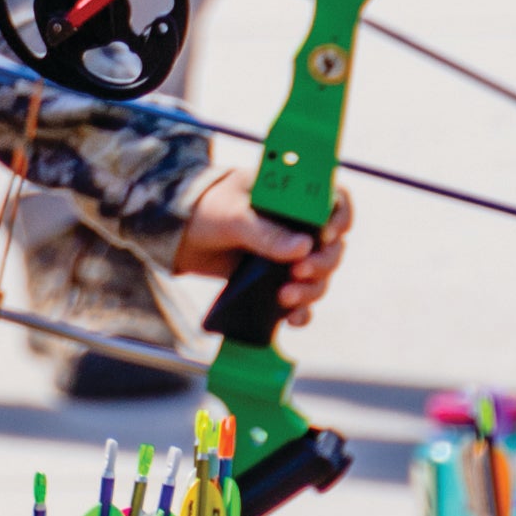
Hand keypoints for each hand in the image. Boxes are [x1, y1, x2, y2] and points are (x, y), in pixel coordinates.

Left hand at [169, 170, 352, 323]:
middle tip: (299, 271)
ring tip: (285, 296)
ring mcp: (288, 254)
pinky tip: (293, 318)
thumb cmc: (204, 208)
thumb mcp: (231, 214)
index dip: (340, 218)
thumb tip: (302, 248)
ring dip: (312, 289)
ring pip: (320, 276)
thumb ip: (264, 231)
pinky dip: (302, 310)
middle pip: (332, 246)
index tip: (326, 235)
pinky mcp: (276, 280)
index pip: (334, 200)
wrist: (176, 235)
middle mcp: (296, 226)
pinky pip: (300, 299)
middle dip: (323, 263)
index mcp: (290, 196)